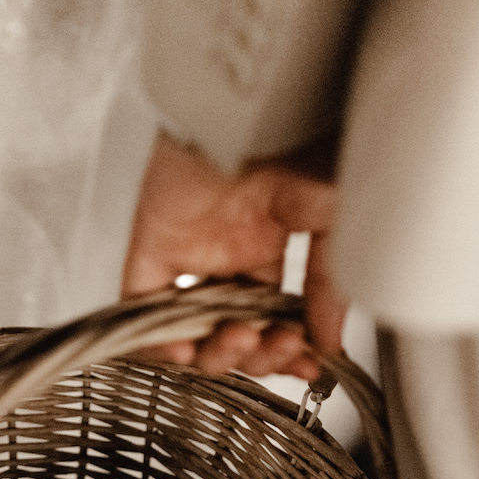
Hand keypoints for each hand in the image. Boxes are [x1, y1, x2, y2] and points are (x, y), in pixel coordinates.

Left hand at [121, 131, 346, 378]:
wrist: (268, 110)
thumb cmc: (309, 143)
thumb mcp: (337, 226)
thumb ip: (330, 289)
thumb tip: (330, 344)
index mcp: (272, 241)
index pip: (275, 315)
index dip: (289, 350)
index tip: (310, 368)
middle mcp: (228, 249)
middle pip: (234, 328)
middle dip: (259, 355)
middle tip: (278, 351)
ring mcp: (189, 248)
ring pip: (192, 327)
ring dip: (219, 353)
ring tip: (243, 342)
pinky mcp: (152, 241)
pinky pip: (141, 304)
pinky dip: (158, 339)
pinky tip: (187, 352)